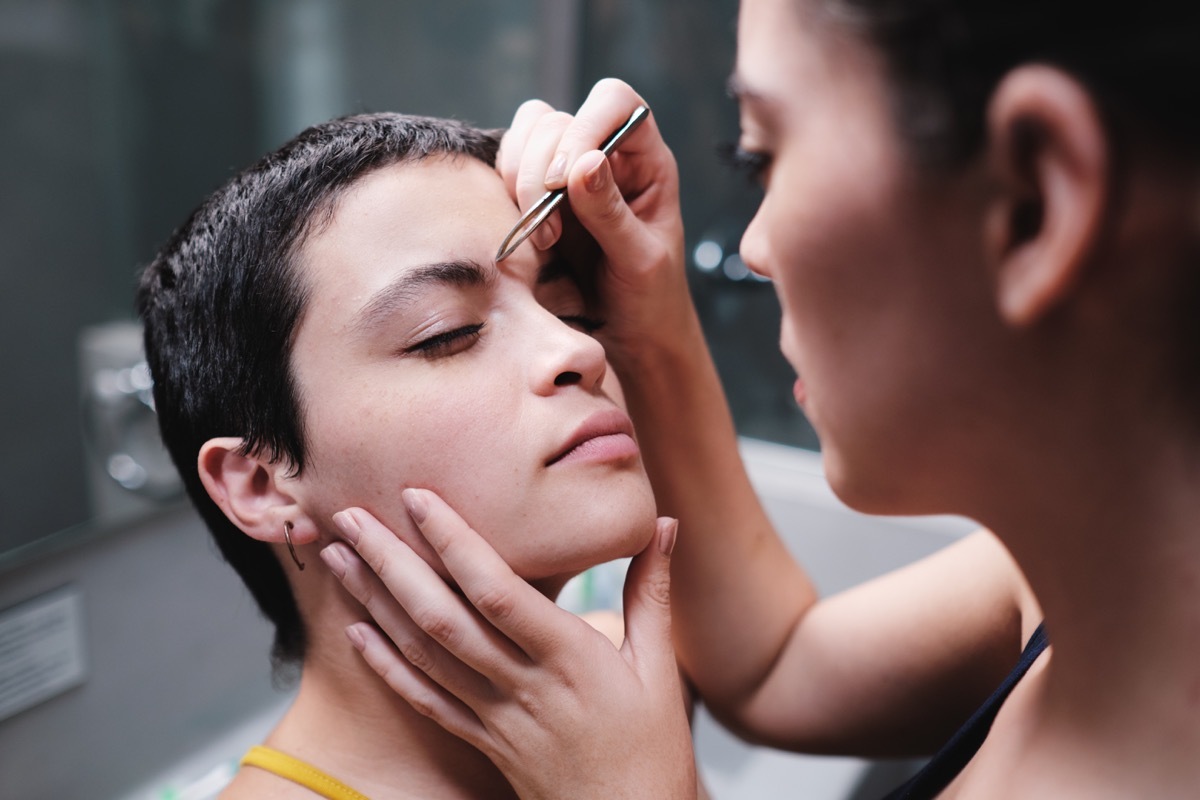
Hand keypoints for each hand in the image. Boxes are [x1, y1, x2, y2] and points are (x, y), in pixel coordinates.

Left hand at [322, 489, 698, 799]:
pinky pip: (424, 701)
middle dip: (391, 563)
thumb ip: (652, 590)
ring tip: (338, 557)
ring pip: (423, 653)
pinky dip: (386, 666)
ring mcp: (495, 717)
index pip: (499, 593)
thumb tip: (663, 524)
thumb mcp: (659, 666)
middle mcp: (524, 686)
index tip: (419, 497)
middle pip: (444, 618)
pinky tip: (357, 631)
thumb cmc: (650, 746)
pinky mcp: (481, 740)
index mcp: (571, 658)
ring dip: (375, 602)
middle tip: (351, 516)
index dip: (455, 542)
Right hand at [498, 79, 694, 363]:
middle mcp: (605, 155)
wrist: (630, 338)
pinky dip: (505, 196)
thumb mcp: (641, 261)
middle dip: (542, 169)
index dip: (584, 125)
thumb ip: (611, 213)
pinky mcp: (537, 198)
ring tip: (542, 239)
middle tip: (550, 227)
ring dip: (520, 182)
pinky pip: (507, 171)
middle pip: (556, 119)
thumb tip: (584, 163)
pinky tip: (527, 236)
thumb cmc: (651, 299)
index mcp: (645, 157)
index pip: (614, 101)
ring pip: (525, 138)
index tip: (566, 177)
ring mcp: (567, 175)